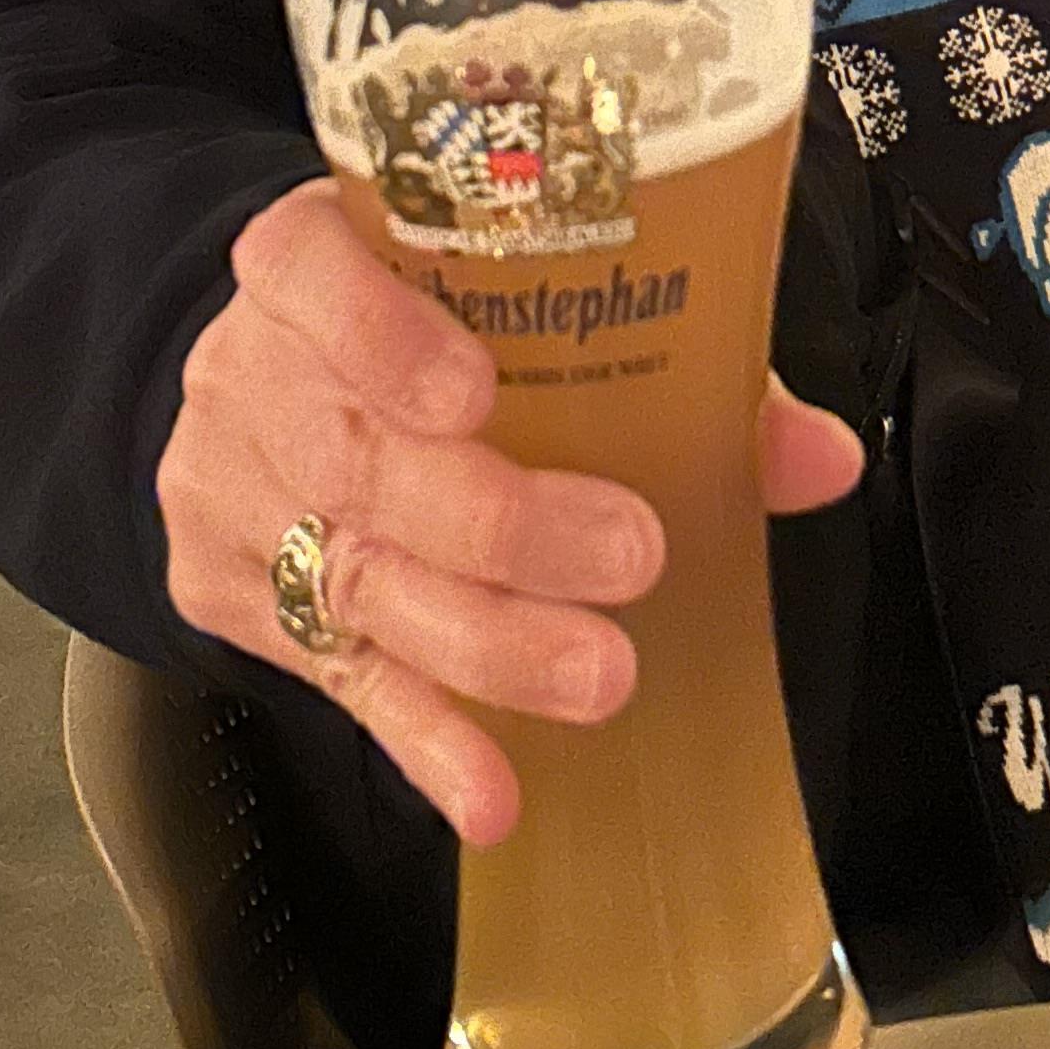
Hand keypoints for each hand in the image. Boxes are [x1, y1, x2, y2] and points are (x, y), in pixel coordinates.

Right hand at [157, 176, 863, 842]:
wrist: (267, 375)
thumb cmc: (423, 322)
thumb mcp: (507, 293)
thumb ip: (665, 357)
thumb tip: (814, 454)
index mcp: (312, 259)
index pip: (311, 271)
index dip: (383, 335)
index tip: (473, 390)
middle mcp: (254, 371)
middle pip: (355, 454)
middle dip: (495, 520)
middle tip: (626, 554)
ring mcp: (235, 492)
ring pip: (353, 578)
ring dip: (486, 641)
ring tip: (595, 674)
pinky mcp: (238, 599)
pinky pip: (341, 676)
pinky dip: (428, 736)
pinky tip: (492, 788)